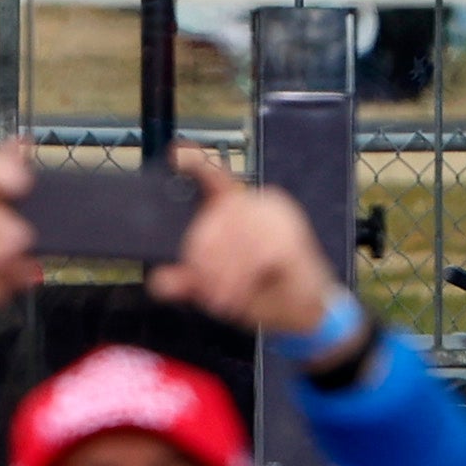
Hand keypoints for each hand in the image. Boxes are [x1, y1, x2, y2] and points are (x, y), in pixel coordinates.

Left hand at [153, 145, 346, 344]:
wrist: (306, 312)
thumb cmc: (264, 289)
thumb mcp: (219, 287)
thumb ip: (190, 281)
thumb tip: (160, 281)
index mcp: (237, 209)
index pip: (215, 178)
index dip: (196, 164)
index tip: (176, 154)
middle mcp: (258, 204)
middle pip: (216, 219)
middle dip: (205, 260)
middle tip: (206, 290)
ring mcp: (277, 217)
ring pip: (235, 239)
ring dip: (225, 273)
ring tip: (224, 297)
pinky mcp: (291, 237)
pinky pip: (256, 254)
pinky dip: (244, 277)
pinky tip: (242, 293)